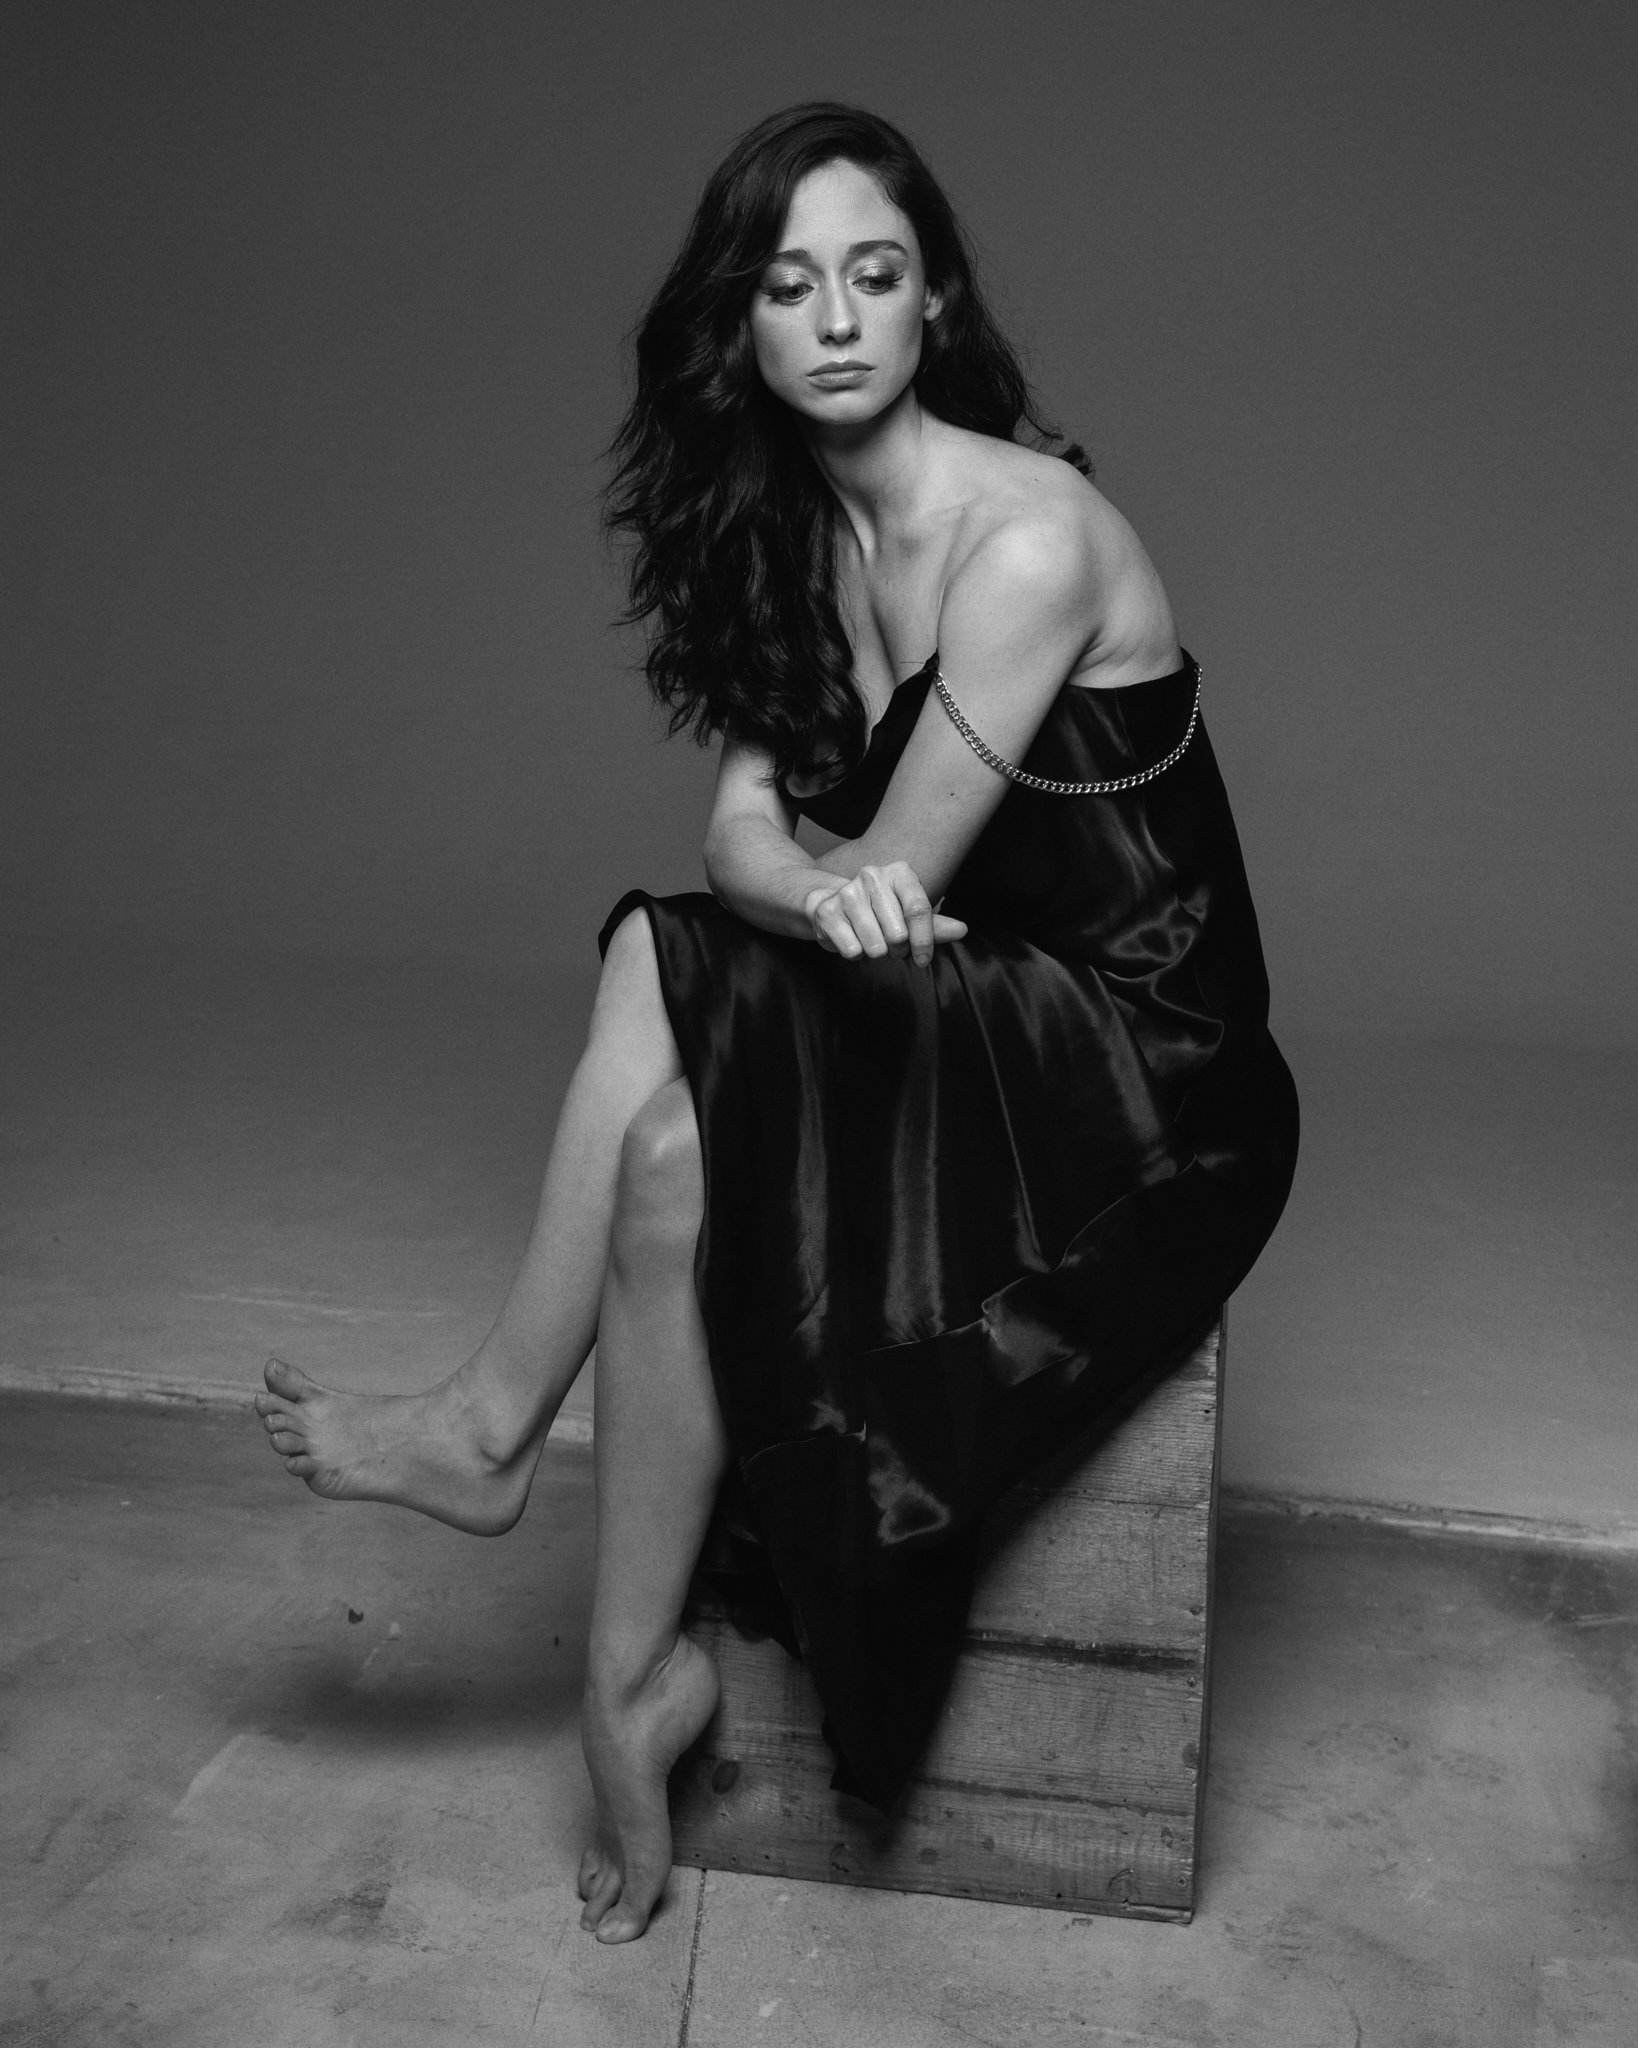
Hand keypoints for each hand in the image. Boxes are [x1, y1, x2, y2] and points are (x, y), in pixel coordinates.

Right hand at [802, 862, 967, 967]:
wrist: (831, 905)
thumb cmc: (878, 912)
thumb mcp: (908, 915)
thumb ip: (935, 926)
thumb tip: (962, 930)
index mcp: (899, 873)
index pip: (918, 909)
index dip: (924, 941)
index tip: (922, 959)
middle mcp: (872, 876)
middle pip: (898, 933)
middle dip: (898, 950)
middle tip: (891, 944)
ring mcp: (848, 892)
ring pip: (876, 946)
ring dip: (877, 953)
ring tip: (872, 941)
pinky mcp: (827, 912)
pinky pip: (853, 950)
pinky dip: (855, 953)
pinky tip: (852, 939)